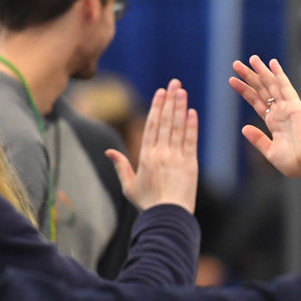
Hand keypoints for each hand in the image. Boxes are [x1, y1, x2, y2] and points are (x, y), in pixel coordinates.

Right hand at [106, 79, 198, 212]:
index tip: (160, 93)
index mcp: (145, 157)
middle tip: (174, 83)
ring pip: (178, 128)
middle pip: (165, 121)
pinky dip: (191, 126)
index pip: (151, 126)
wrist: (168, 217)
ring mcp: (176, 157)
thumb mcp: (129, 187)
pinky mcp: (190, 164)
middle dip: (169, 100)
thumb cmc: (148, 204)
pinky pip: (190, 141)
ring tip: (182, 92)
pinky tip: (192, 112)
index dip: (156, 107)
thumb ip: (121, 167)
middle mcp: (161, 153)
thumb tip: (108, 152)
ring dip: (180, 108)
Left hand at [230, 55, 300, 177]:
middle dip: (249, 76)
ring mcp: (287, 108)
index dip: (244, 90)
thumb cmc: (293, 163)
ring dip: (261, 71)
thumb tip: (244, 128)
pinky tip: (272, 63)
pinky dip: (279, 74)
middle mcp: (280, 112)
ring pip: (271, 85)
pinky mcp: (295, 106)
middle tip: (236, 64)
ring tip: (250, 59)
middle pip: (261, 89)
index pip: (256, 101)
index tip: (232, 80)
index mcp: (273, 123)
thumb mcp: (270, 152)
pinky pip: (286, 87)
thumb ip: (258, 139)